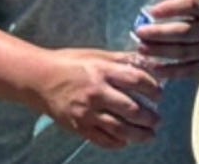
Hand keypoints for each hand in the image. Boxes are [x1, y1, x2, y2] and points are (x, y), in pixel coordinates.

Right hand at [38, 46, 170, 144]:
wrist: (39, 80)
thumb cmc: (69, 64)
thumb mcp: (96, 55)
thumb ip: (121, 60)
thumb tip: (146, 62)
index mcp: (102, 71)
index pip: (136, 80)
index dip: (153, 89)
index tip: (159, 94)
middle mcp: (96, 92)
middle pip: (132, 109)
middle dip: (150, 117)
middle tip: (158, 119)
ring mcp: (87, 112)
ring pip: (120, 129)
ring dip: (139, 134)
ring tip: (150, 135)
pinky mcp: (79, 127)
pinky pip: (104, 140)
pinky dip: (119, 143)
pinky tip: (126, 141)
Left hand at [137, 0, 198, 74]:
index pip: (193, 3)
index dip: (172, 7)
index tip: (152, 11)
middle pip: (185, 31)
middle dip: (159, 33)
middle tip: (139, 32)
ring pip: (184, 52)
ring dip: (160, 51)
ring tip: (141, 48)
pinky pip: (188, 70)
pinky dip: (171, 70)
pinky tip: (154, 68)